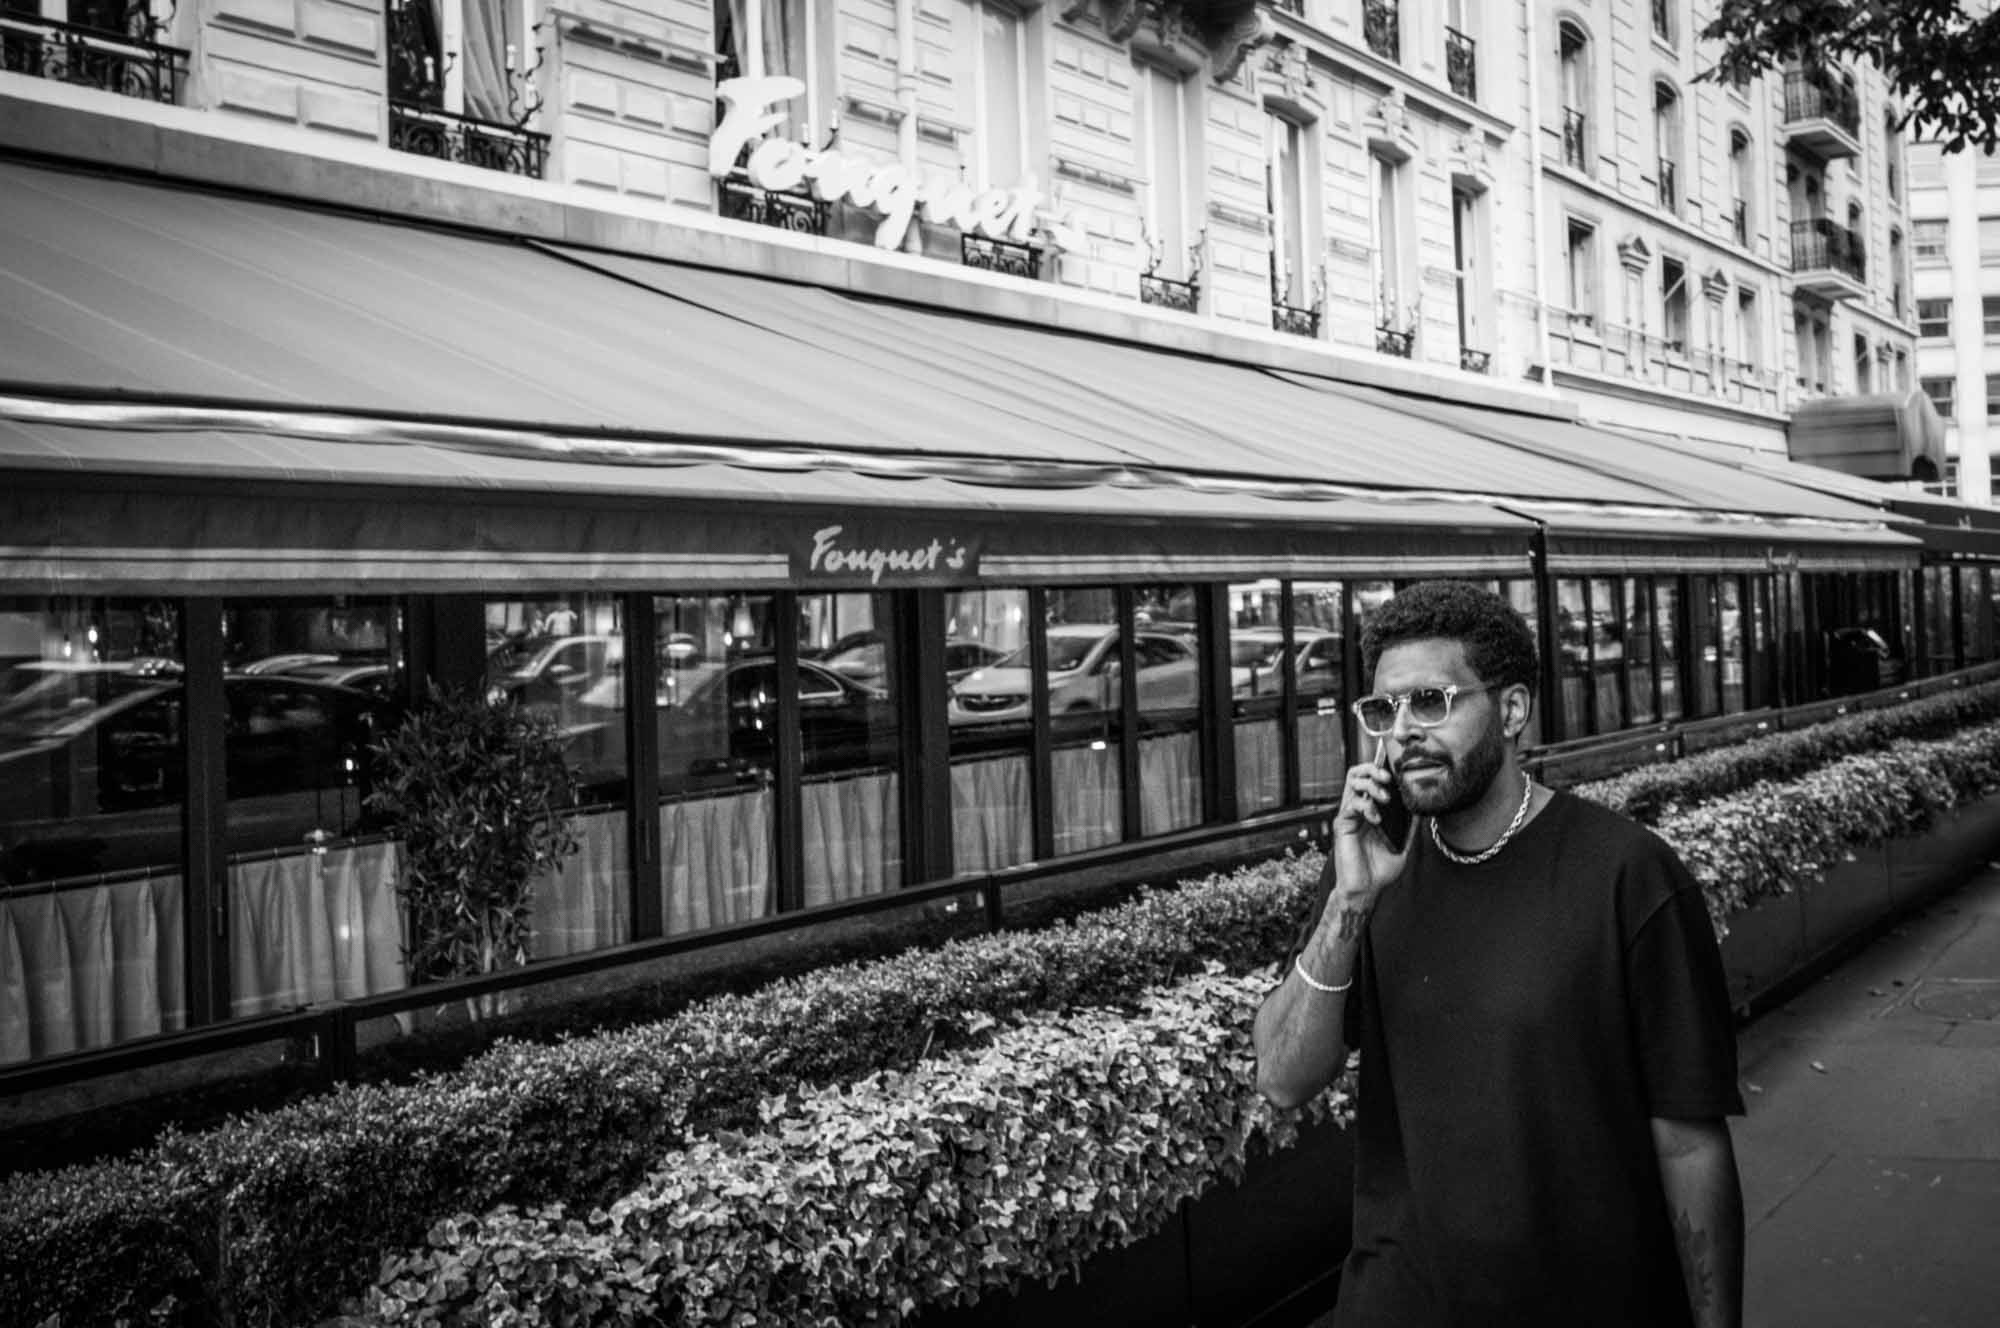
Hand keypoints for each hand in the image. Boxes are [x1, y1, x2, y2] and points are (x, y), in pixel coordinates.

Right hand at [1331, 744, 1412, 901]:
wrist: (1366, 889)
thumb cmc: (1380, 869)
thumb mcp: (1403, 843)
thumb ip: (1409, 825)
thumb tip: (1420, 807)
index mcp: (1371, 810)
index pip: (1371, 780)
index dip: (1381, 770)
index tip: (1397, 771)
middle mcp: (1358, 809)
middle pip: (1358, 774)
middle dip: (1373, 769)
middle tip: (1387, 777)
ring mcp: (1349, 815)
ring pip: (1352, 783)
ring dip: (1371, 785)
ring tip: (1384, 797)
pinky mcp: (1343, 825)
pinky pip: (1351, 805)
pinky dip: (1366, 806)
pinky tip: (1376, 819)